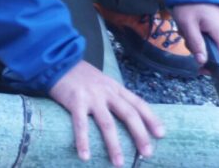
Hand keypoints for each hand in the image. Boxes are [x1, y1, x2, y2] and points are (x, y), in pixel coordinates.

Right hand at [48, 61, 164, 166]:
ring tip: (118, 163)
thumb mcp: (101, 81)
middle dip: (139, 135)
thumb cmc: (79, 75)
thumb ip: (112, 95)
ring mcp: (91, 96)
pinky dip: (83, 141)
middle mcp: (106, 92)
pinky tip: (85, 156)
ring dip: (114, 145)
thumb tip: (125, 115)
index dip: (151, 119)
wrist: (57, 60)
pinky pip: (81, 124)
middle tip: (147, 153)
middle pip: (128, 114)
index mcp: (115, 87)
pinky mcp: (75, 101)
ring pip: (107, 123)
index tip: (161, 134)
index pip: (138, 103)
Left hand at [171, 3, 218, 66]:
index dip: (212, 67)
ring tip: (185, 25)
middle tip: (184, 34)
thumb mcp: (187, 24)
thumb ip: (196, 44)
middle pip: (213, 51)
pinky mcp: (217, 22)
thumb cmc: (190, 3)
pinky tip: (189, 22)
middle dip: (197, 47)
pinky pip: (208, 33)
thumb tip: (202, 62)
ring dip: (194, 38)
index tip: (198, 68)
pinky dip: (197, 31)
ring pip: (208, 42)